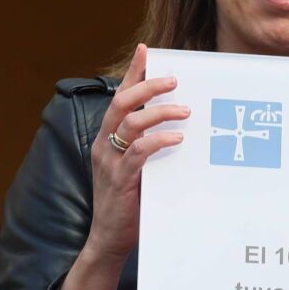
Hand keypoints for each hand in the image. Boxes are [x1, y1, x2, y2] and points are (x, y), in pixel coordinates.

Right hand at [82, 44, 189, 258]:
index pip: (119, 97)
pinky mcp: (120, 179)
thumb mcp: (137, 168)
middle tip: (174, 80)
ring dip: (159, 111)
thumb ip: (148, 147)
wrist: (108, 239)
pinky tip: (176, 138)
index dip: (132, 72)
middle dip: (148, 85)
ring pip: (130, 122)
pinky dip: (158, 140)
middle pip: (122, 102)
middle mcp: (104, 144)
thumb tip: (179, 126)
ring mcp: (109, 161)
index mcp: (107, 138)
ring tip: (185, 111)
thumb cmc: (128, 202)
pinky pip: (138, 151)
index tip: (146, 50)